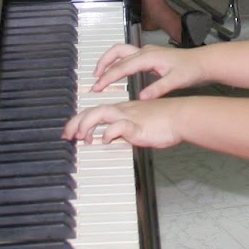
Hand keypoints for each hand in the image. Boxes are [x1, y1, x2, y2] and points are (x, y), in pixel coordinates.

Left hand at [62, 99, 182, 148]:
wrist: (182, 117)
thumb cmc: (166, 122)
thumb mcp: (140, 126)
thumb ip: (126, 131)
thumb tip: (114, 138)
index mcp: (123, 109)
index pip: (95, 111)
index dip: (80, 120)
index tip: (71, 131)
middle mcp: (123, 111)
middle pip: (92, 111)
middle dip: (75, 122)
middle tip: (66, 135)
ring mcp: (130, 117)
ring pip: (100, 113)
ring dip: (86, 125)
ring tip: (81, 138)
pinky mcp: (138, 126)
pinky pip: (118, 126)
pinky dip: (109, 132)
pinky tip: (106, 139)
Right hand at [92, 41, 206, 93]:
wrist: (203, 62)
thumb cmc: (191, 69)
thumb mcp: (176, 81)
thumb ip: (158, 89)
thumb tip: (142, 98)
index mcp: (148, 57)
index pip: (122, 67)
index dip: (108, 77)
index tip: (97, 87)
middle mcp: (146, 52)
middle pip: (117, 53)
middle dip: (103, 64)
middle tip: (94, 79)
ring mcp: (147, 53)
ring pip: (121, 52)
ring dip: (109, 61)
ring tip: (100, 74)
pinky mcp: (150, 57)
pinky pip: (128, 57)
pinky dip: (118, 63)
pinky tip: (118, 74)